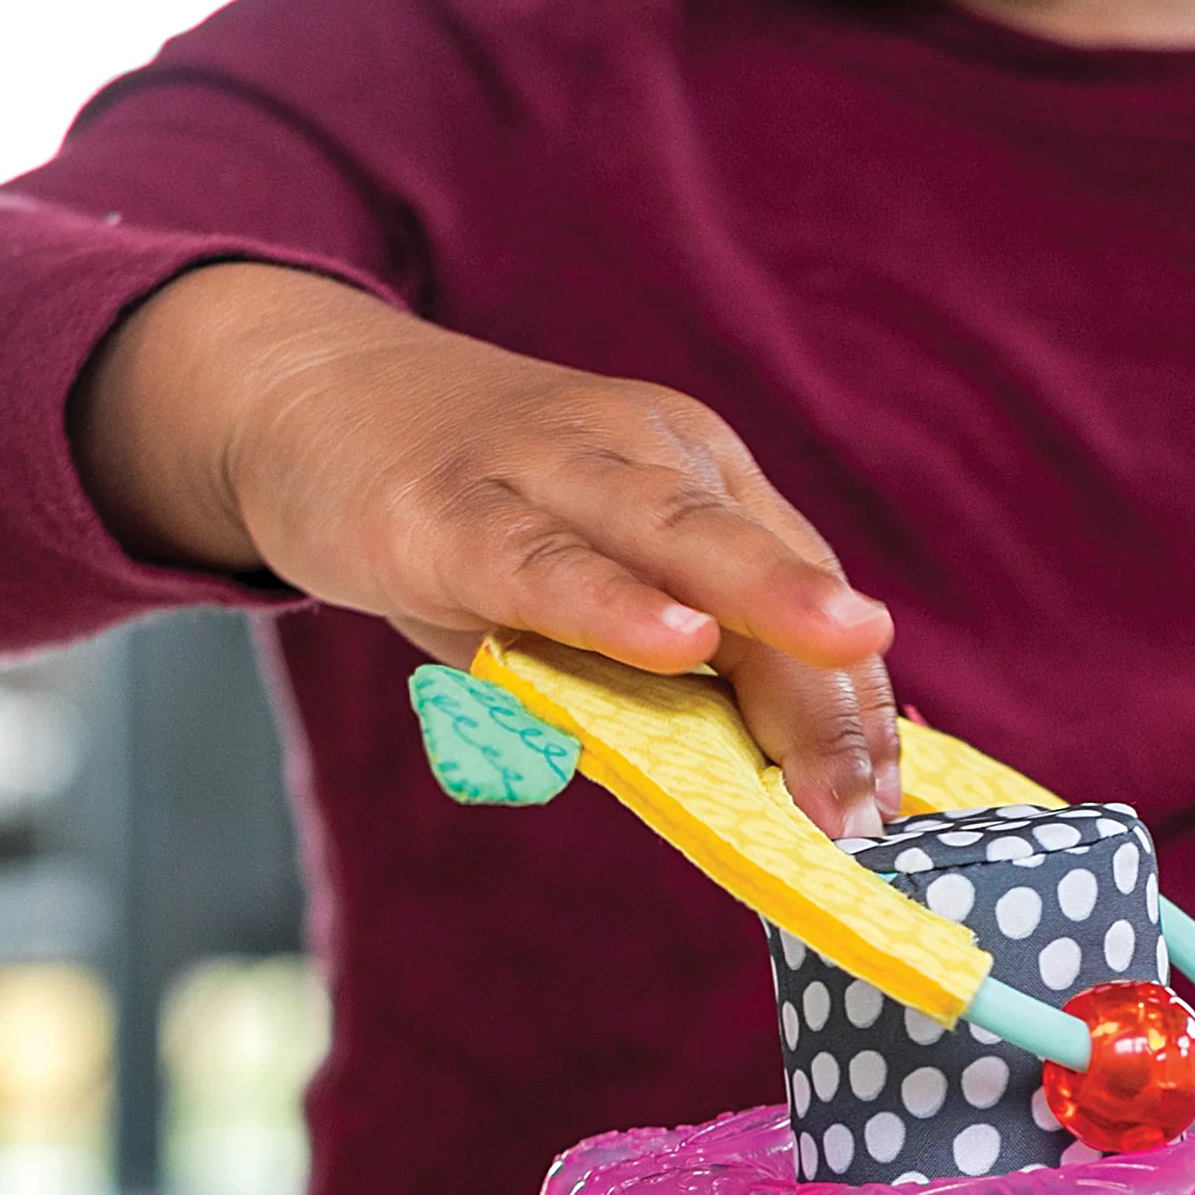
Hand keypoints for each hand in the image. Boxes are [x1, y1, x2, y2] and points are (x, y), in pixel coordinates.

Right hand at [72, 262, 896, 836]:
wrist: (303, 394)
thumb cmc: (466, 512)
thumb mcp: (581, 581)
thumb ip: (658, 675)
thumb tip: (755, 790)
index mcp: (697, 475)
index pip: (802, 586)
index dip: (850, 696)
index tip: (891, 799)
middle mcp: (643, 453)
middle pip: (761, 562)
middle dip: (833, 677)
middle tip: (883, 786)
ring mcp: (545, 469)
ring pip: (672, 533)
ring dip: (763, 597)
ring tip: (842, 646)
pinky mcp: (446, 508)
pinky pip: (539, 559)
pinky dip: (607, 600)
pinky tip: (669, 640)